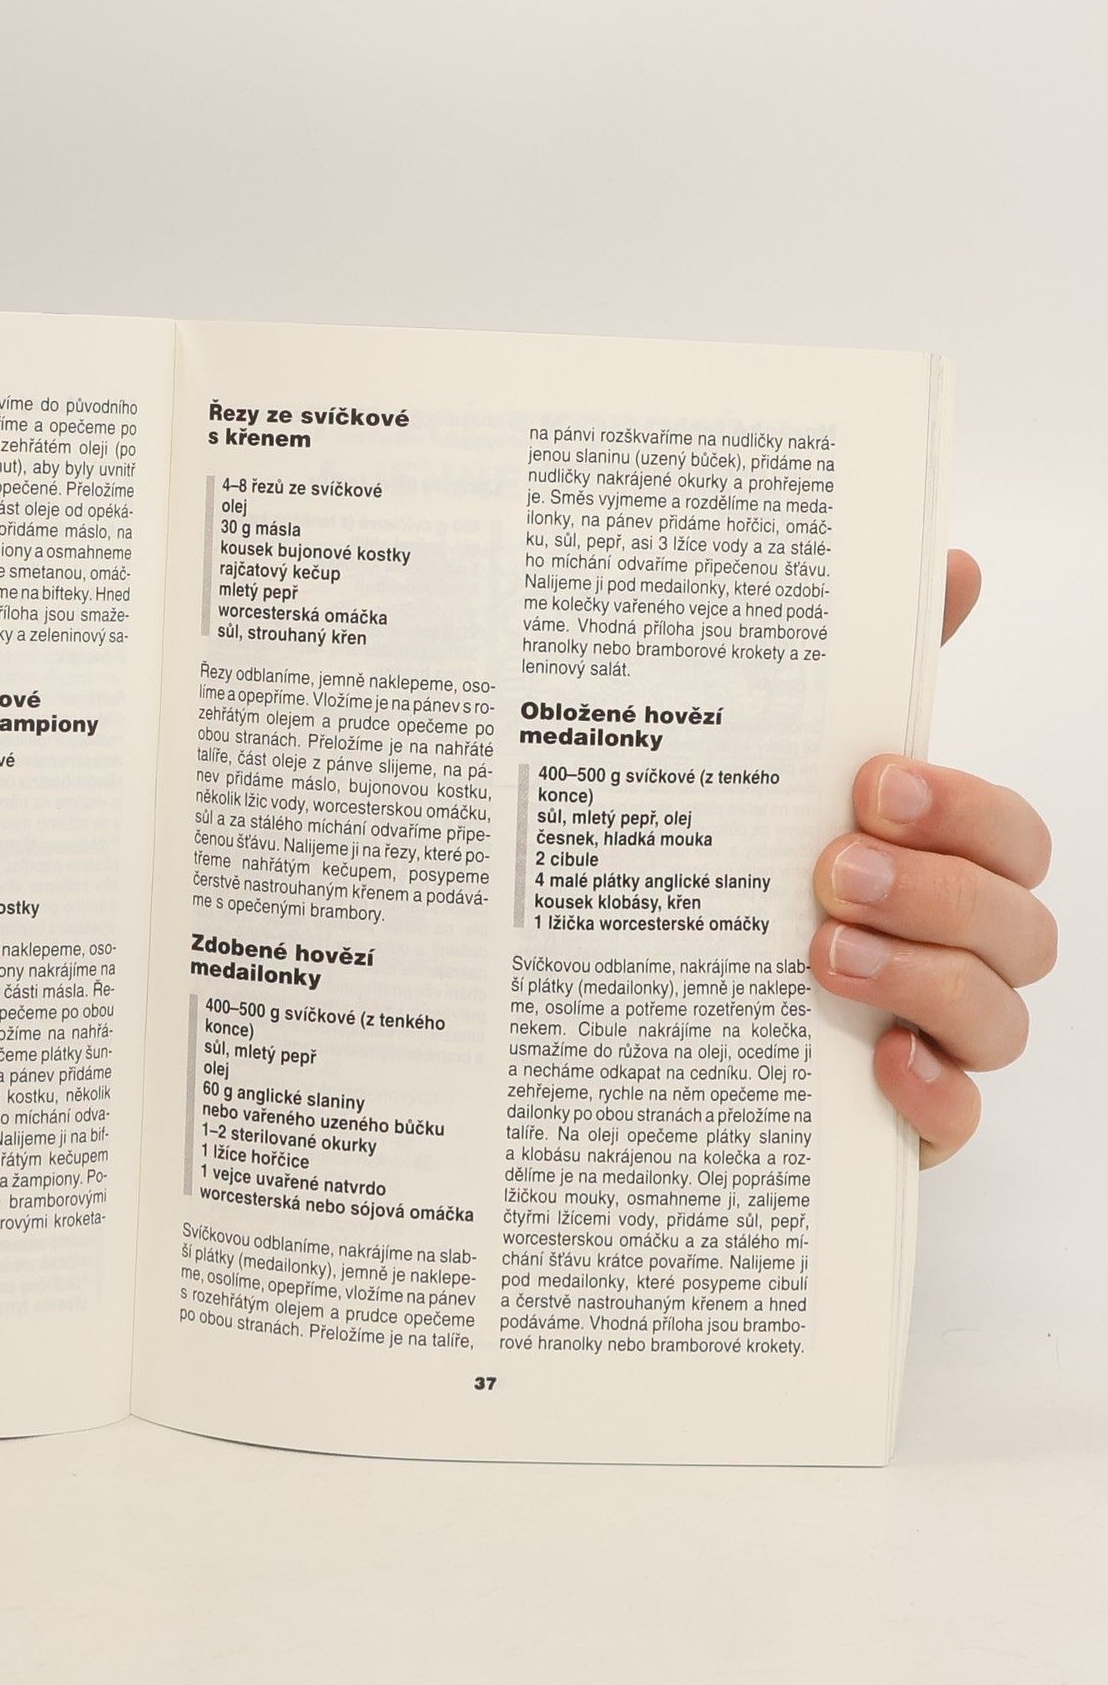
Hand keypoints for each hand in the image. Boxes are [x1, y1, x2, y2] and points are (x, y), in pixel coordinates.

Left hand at [810, 550, 1054, 1165]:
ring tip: (822, 952)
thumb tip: (950, 562)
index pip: (1010, 836)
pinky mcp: (900, 1122)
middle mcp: (953, 953)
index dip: (965, 808)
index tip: (872, 779)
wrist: (663, 1026)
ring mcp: (933, 1039)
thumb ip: (861, 685)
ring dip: (924, 976)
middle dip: (940, 888)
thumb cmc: (750, 893)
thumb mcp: (779, 787)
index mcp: (940, 869)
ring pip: (1000, 1017)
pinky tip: (879, 1060)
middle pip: (1021, 923)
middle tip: (834, 866)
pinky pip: (956, 1122)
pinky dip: (934, 1094)